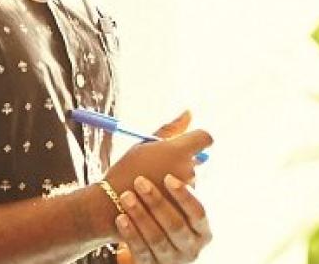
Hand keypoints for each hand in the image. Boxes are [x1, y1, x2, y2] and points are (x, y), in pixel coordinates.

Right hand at [110, 110, 211, 262]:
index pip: (205, 138)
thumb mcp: (144, 144)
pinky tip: (157, 197)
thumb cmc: (127, 169)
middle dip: (182, 161)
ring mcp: (187, 190)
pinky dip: (174, 196)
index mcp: (179, 150)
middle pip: (196, 159)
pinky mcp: (184, 206)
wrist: (113, 203)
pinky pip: (185, 196)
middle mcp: (188, 169)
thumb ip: (171, 129)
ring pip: (190, 178)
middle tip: (158, 167)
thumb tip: (190, 112)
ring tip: (153, 183)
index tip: (187, 142)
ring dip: (178, 179)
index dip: (198, 138)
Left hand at [113, 174, 210, 262]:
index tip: (168, 177)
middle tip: (139, 181)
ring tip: (126, 196)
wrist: (145, 239)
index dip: (184, 195)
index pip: (199, 212)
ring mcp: (172, 260)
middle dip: (157, 202)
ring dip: (141, 215)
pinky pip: (141, 252)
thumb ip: (188, 169)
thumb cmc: (163, 209)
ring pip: (157, 239)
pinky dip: (131, 234)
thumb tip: (205, 138)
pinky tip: (121, 218)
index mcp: (203, 230)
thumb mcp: (179, 198)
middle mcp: (191, 247)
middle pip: (176, 226)